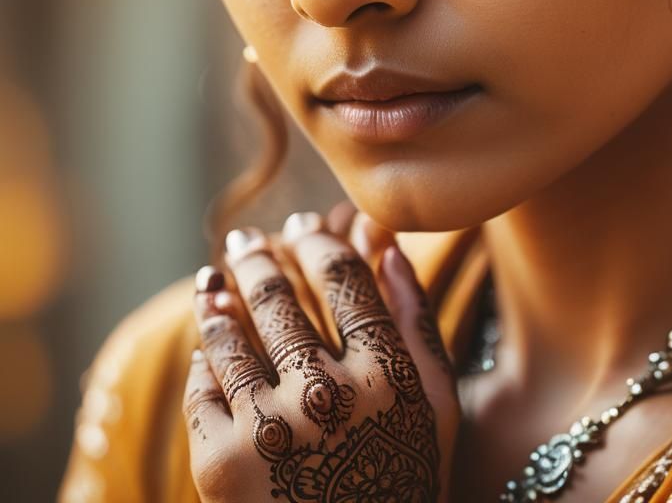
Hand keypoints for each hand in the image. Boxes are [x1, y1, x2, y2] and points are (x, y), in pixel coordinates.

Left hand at [183, 204, 458, 502]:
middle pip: (280, 298)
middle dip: (258, 259)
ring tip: (213, 282)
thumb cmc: (405, 478)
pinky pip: (202, 392)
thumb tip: (389, 248)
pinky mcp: (221, 463)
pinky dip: (203, 363)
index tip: (303, 224)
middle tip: (246, 240)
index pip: (343, 278)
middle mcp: (326, 392)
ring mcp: (269, 427)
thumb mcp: (437, 405)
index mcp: (384, 373)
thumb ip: (418, 322)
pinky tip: (205, 347)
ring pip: (232, 337)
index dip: (318, 242)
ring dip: (219, 301)